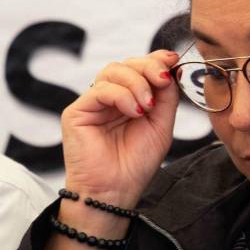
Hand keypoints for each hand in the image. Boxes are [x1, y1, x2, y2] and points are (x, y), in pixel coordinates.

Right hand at [61, 49, 179, 206]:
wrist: (116, 191)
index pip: (140, 66)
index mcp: (131, 98)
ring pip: (113, 70)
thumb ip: (166, 95)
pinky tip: (134, 112)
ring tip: (147, 106)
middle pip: (127, 63)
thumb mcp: (162, 123)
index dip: (156, 59)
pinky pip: (101, 89)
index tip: (173, 60)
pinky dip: (122, 95)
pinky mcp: (76, 112)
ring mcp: (93, 103)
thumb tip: (170, 66)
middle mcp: (110, 97)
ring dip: (137, 82)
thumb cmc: (137, 162)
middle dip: (149, 66)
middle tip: (163, 80)